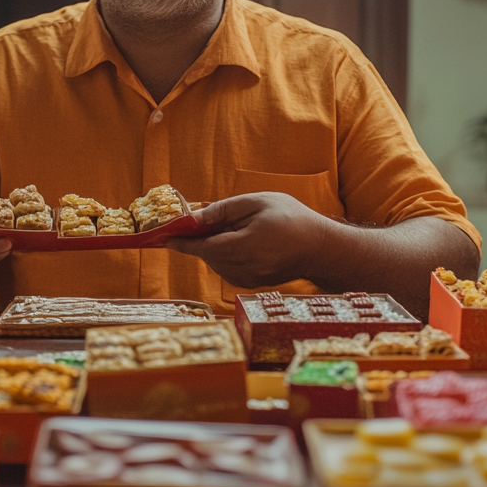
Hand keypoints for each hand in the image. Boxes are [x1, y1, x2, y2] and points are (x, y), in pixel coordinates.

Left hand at [166, 192, 331, 287]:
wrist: (322, 247)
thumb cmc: (293, 218)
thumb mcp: (257, 203)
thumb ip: (224, 210)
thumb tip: (195, 218)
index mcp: (246, 246)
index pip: (204, 247)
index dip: (182, 243)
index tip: (164, 238)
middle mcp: (246, 268)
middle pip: (208, 256)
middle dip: (200, 241)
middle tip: (199, 223)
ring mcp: (250, 279)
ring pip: (217, 264)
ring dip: (214, 248)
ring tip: (233, 229)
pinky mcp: (253, 283)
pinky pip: (228, 270)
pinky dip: (225, 257)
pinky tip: (239, 243)